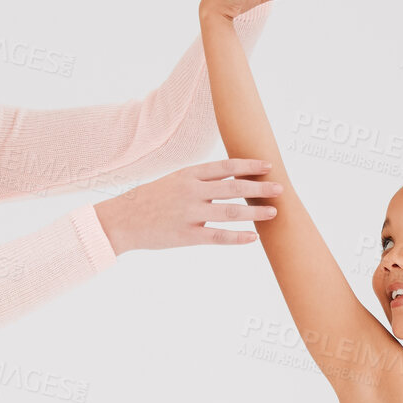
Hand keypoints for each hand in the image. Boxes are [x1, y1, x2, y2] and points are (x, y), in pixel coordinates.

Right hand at [93, 159, 282, 252]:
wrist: (122, 220)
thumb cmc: (149, 200)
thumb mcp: (173, 181)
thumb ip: (198, 181)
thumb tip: (228, 179)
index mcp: (188, 175)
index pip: (225, 167)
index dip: (249, 165)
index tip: (268, 165)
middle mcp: (191, 191)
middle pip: (233, 187)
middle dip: (259, 187)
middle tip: (280, 188)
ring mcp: (189, 213)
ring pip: (230, 211)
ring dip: (255, 211)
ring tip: (273, 213)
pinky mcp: (186, 235)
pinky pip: (217, 236)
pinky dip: (237, 237)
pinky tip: (253, 237)